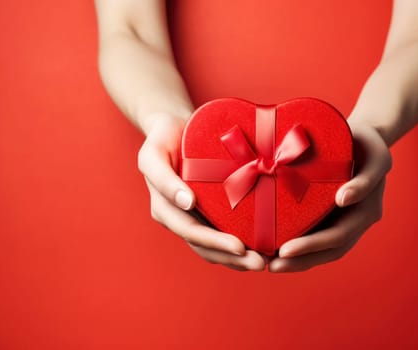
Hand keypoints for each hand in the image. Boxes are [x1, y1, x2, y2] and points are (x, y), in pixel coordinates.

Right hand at [137, 113, 265, 270]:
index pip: (190, 231)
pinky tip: (260, 248)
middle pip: (205, 246)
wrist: (173, 129)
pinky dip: (239, 246)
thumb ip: (163, 178)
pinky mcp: (207, 213)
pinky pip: (221, 234)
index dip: (214, 242)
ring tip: (264, 261)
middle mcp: (178, 218)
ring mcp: (192, 218)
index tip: (240, 247)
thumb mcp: (153, 153)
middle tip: (261, 262)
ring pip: (214, 248)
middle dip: (232, 257)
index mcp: (164, 208)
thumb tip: (187, 203)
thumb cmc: (163, 138)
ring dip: (238, 259)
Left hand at [268, 122, 391, 272]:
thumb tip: (343, 199)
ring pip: (321, 248)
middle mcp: (355, 222)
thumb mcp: (375, 155)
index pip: (339, 237)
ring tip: (268, 263)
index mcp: (367, 211)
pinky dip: (297, 243)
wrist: (363, 138)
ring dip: (296, 259)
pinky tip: (273, 247)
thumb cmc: (367, 142)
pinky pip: (314, 233)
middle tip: (270, 266)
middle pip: (328, 251)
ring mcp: (343, 220)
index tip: (285, 250)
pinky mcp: (329, 215)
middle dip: (300, 261)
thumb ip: (365, 179)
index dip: (312, 246)